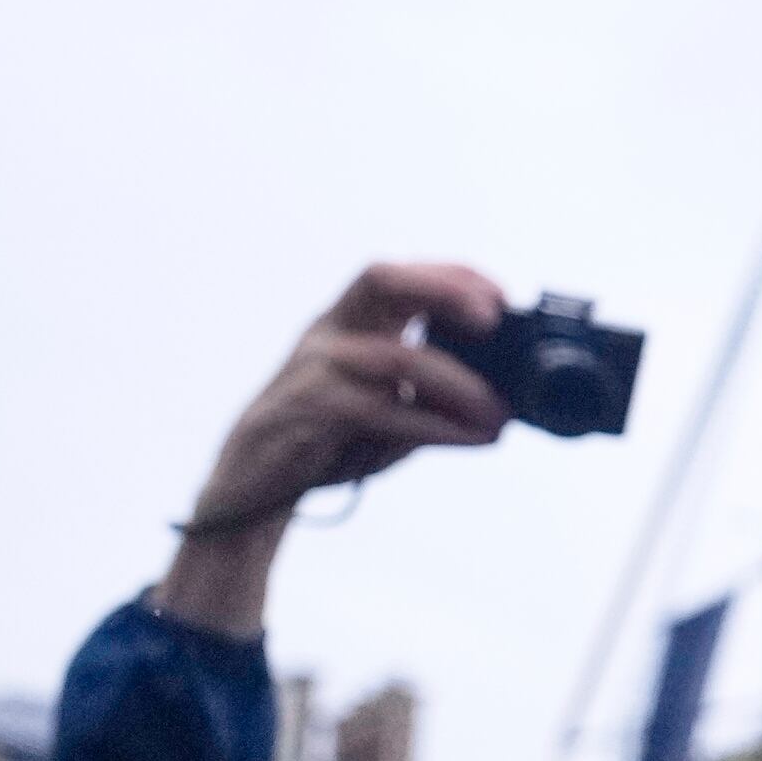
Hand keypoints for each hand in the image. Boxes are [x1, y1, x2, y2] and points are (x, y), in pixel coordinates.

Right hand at [157, 264, 511, 637]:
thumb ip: (431, 391)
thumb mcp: (387, 405)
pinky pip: (386, 410)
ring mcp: (317, 368)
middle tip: (494, 321)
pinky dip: (440, 425)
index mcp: (348, 324)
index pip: (395, 277)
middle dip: (445, 289)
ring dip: (464, 387)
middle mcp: (330, 333)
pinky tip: (476, 439)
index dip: (449, 275)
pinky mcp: (312, 410)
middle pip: (381, 280)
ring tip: (502, 416)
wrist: (254, 485)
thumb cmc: (331, 439)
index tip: (500, 296)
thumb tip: (506, 398)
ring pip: (400, 358)